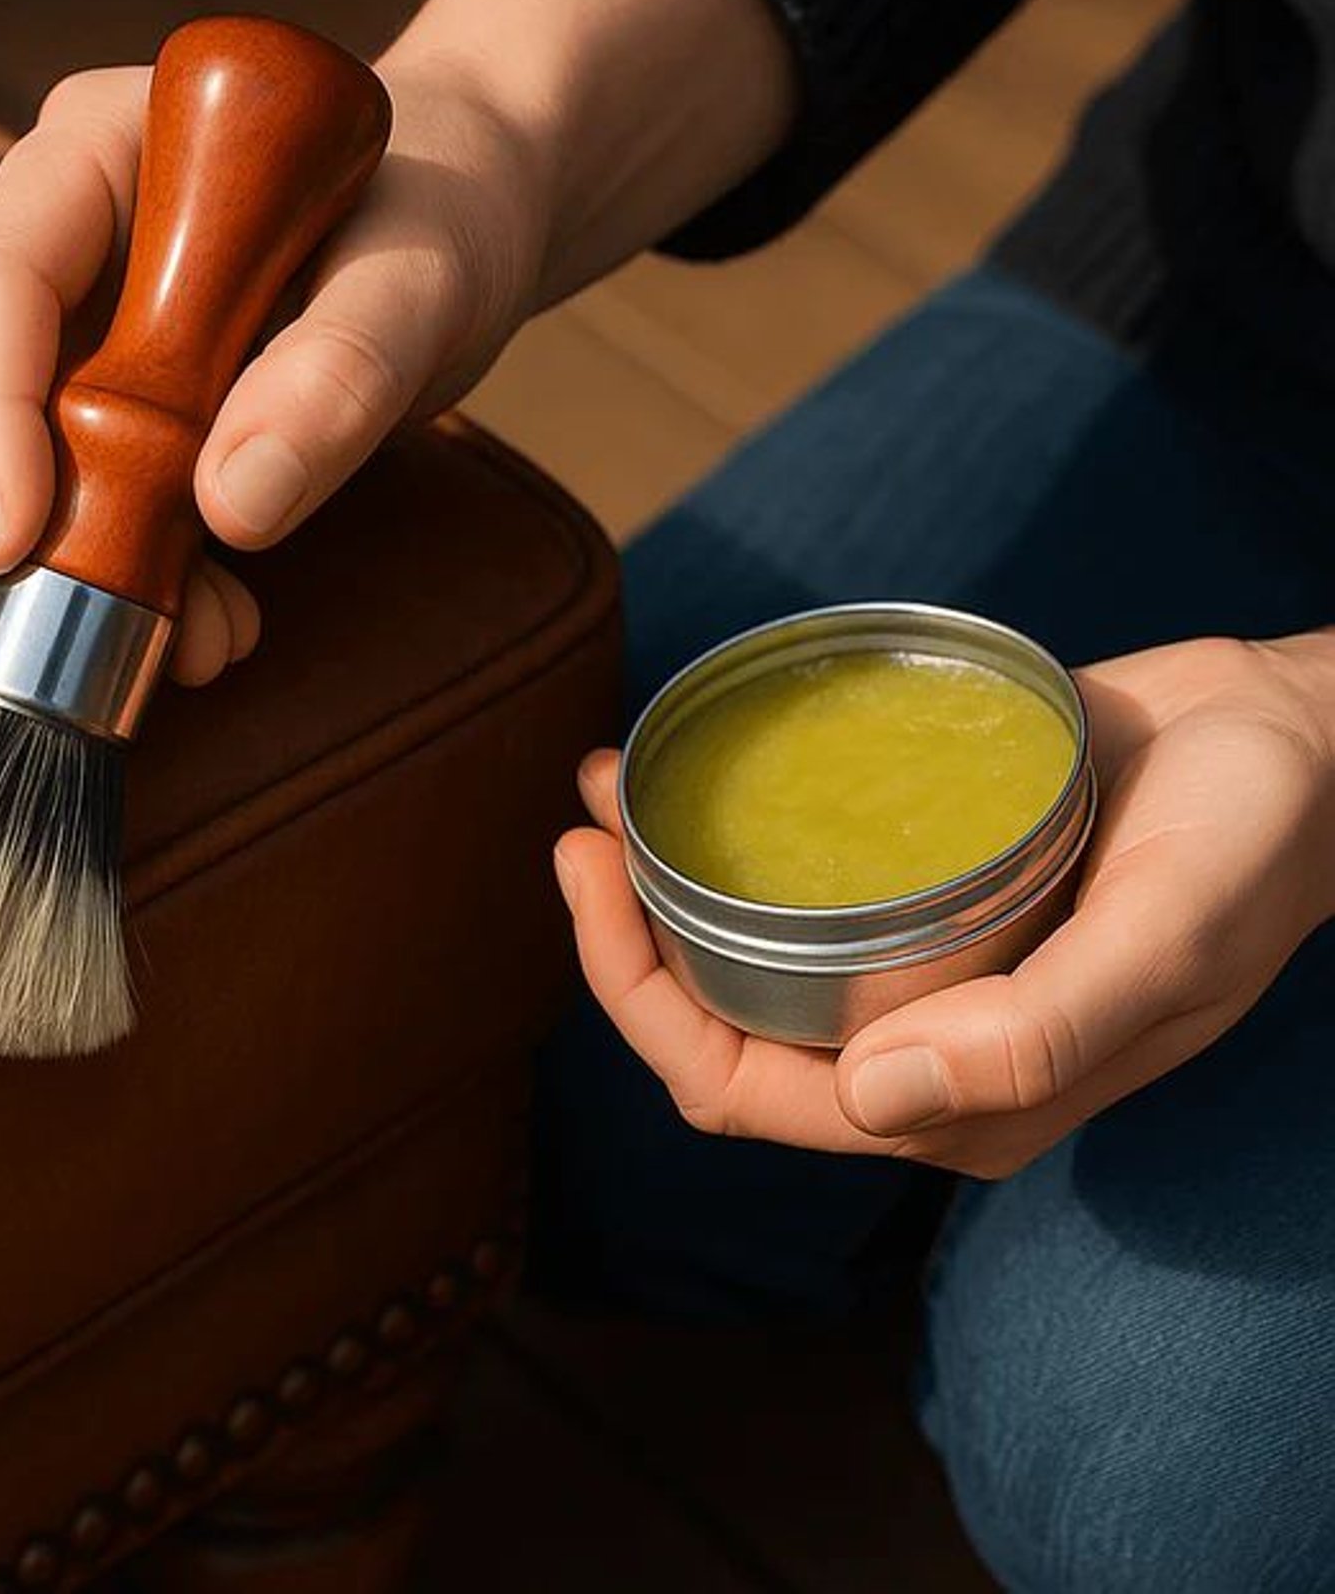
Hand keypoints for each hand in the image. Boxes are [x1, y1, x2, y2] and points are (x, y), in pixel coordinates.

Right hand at [0, 57, 544, 684]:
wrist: (471, 228)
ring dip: (82, 560)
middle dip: (23, 514)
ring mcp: (84, 319)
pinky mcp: (119, 397)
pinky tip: (217, 618)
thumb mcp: (420, 279)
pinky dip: (132, 568)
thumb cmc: (443, 213)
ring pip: (14, 454)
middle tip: (109, 621)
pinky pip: (87, 494)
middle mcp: (67, 230)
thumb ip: (340, 369)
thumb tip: (235, 501)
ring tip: (203, 640)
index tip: (16, 536)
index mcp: (102, 149)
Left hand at [554, 633, 1334, 1178]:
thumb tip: (870, 1101)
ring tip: (608, 785)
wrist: (1297, 745)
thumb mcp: (1166, 939)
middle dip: (624, 943)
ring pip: (740, 959)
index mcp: (962, 1099)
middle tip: (583, 824)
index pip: (747, 1093)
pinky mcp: (920, 894)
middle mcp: (919, 1048)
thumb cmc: (1250, 847)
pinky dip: (718, 844)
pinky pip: (789, 890)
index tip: (590, 878)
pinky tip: (676, 772)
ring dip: (653, 889)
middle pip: (717, 1030)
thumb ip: (1038, 1036)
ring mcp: (914, 971)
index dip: (641, 1004)